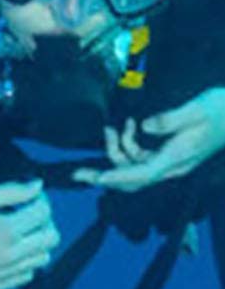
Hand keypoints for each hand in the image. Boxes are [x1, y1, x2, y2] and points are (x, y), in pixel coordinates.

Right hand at [0, 178, 58, 288]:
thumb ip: (11, 191)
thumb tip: (37, 186)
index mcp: (5, 231)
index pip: (44, 213)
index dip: (41, 201)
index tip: (30, 198)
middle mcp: (9, 255)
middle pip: (51, 238)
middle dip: (44, 222)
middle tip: (27, 216)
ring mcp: (3, 274)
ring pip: (42, 258)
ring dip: (35, 243)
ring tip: (16, 235)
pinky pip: (26, 275)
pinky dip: (23, 263)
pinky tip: (5, 252)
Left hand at [72, 89, 224, 191]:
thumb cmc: (221, 110)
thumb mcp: (196, 109)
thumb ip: (169, 119)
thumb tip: (144, 126)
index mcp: (176, 158)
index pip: (142, 174)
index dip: (117, 177)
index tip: (97, 177)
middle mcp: (170, 166)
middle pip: (131, 179)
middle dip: (104, 176)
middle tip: (78, 172)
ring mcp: (169, 161)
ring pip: (133, 166)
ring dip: (117, 150)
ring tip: (112, 127)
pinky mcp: (168, 154)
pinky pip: (140, 157)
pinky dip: (128, 145)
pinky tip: (128, 127)